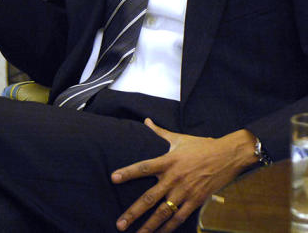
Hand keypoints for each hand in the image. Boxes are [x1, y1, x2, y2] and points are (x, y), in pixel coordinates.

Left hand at [112, 119, 257, 232]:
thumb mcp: (179, 138)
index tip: (113, 178)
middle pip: (150, 198)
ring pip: (164, 212)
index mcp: (168, 161)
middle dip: (134, 212)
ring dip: (150, 225)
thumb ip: (159, 132)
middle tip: (120, 224)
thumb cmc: (202, 145)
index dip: (128, 173)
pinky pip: (181, 217)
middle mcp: (174, 178)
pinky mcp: (197, 200)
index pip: (143, 167)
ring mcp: (185, 191)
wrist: (229, 155)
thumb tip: (146, 121)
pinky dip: (170, 227)